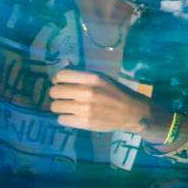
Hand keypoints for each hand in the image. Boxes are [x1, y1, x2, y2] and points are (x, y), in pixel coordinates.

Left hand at [49, 69, 170, 141]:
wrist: (133, 112)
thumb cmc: (117, 93)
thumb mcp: (102, 78)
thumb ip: (82, 73)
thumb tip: (64, 64)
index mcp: (93, 78)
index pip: (61, 75)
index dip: (57, 79)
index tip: (60, 83)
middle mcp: (87, 92)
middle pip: (54, 92)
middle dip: (57, 94)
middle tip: (64, 97)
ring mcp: (85, 109)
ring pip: (55, 107)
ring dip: (60, 107)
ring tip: (69, 107)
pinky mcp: (85, 123)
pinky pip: (61, 120)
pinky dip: (66, 118)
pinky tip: (74, 116)